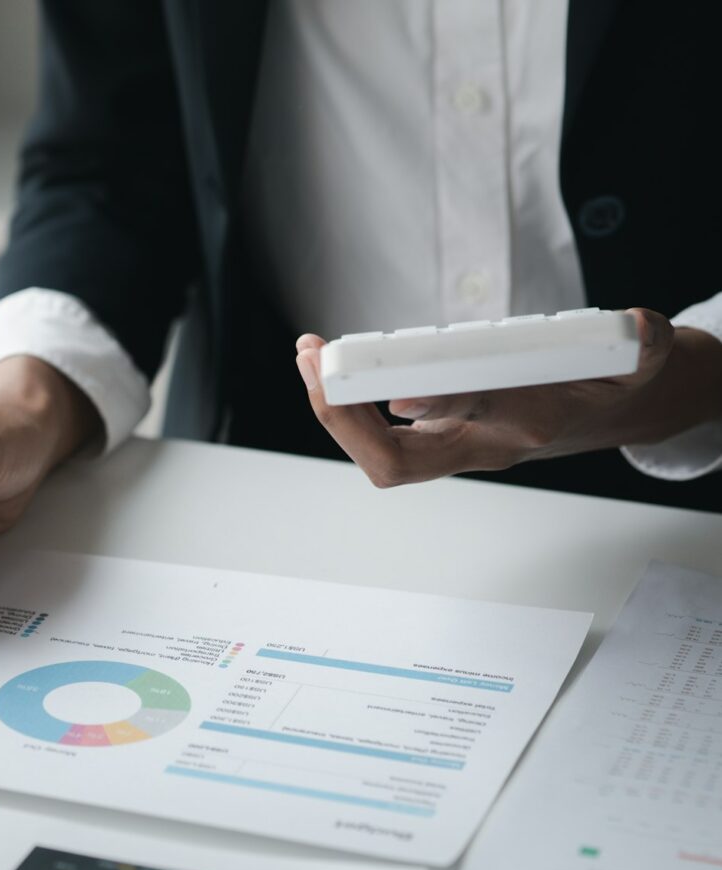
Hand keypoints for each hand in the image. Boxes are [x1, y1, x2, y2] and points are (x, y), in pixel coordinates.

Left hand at [295, 308, 721, 486]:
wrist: (614, 409)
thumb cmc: (616, 380)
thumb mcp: (639, 358)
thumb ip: (641, 343)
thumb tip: (634, 327)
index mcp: (525, 427)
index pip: (470, 423)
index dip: (432, 407)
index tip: (396, 390)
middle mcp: (480, 445)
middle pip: (396, 460)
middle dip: (345, 417)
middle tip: (314, 360)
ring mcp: (456, 443)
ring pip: (380, 452)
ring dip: (337, 408)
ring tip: (310, 354)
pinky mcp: (443, 431)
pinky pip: (382, 433)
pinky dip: (351, 402)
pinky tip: (331, 366)